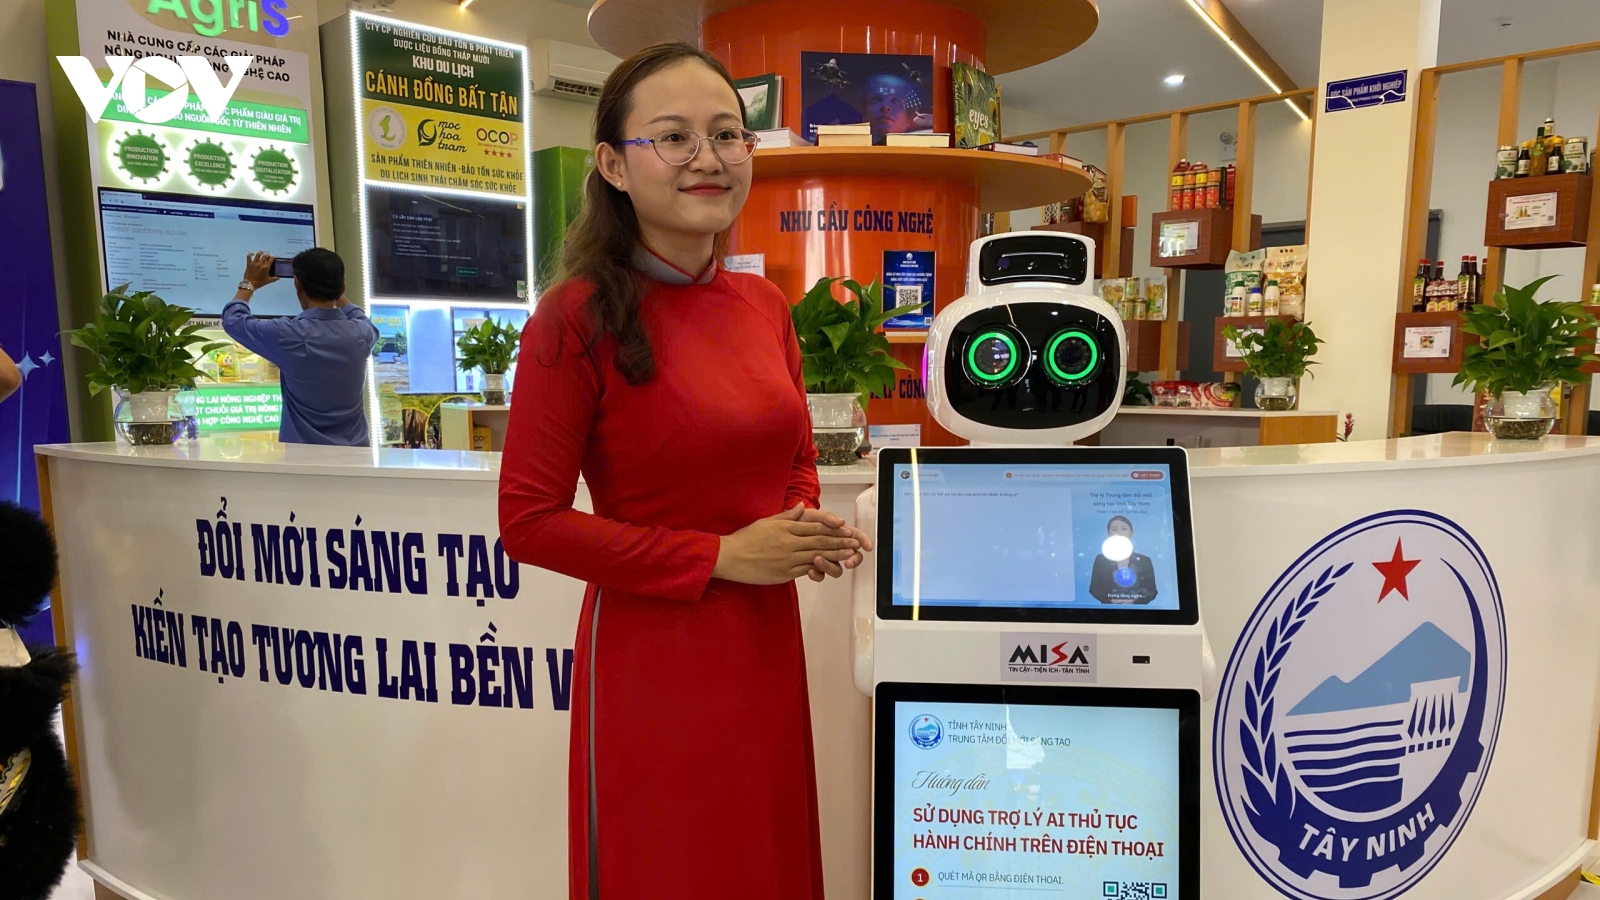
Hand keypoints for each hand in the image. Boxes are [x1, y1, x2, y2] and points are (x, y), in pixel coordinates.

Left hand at [243, 251, 278, 289]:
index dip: (272, 257)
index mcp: (266, 268)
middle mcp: (260, 264)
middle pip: (265, 256)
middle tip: (268, 255)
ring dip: (260, 252)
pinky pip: (249, 257)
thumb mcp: (268, 281)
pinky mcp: (249, 264)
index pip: (270, 260)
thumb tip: (278, 278)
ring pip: (258, 255)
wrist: (250, 284)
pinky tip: (252, 254)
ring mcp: (254, 263)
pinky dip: (250, 254)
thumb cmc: (259, 282)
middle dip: (267, 255)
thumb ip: (274, 279)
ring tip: (262, 252)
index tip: (273, 257)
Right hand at [714, 504, 860, 585]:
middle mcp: (789, 542)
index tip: (846, 529)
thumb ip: (787, 516)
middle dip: (840, 542)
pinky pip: (805, 570)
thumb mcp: (766, 522)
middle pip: (819, 541)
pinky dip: (819, 568)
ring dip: (835, 555)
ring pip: (816, 556)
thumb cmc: (746, 539)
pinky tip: (830, 568)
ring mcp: (787, 558)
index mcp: (786, 528)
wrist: (730, 557)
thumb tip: (802, 507)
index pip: (814, 527)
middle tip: (855, 542)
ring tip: (850, 555)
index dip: (832, 528)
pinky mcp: (784, 573)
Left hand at [797, 508, 871, 581]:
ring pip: (837, 568)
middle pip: (851, 555)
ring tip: (818, 560)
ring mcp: (825, 558)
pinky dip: (817, 574)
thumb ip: (826, 517)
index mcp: (834, 532)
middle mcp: (832, 546)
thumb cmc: (795, 522)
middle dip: (853, 559)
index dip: (863, 540)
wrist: (776, 535)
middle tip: (848, 561)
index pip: (854, 535)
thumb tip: (841, 522)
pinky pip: (821, 575)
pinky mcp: (814, 568)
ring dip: (830, 565)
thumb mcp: (810, 515)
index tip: (867, 546)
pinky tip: (811, 571)